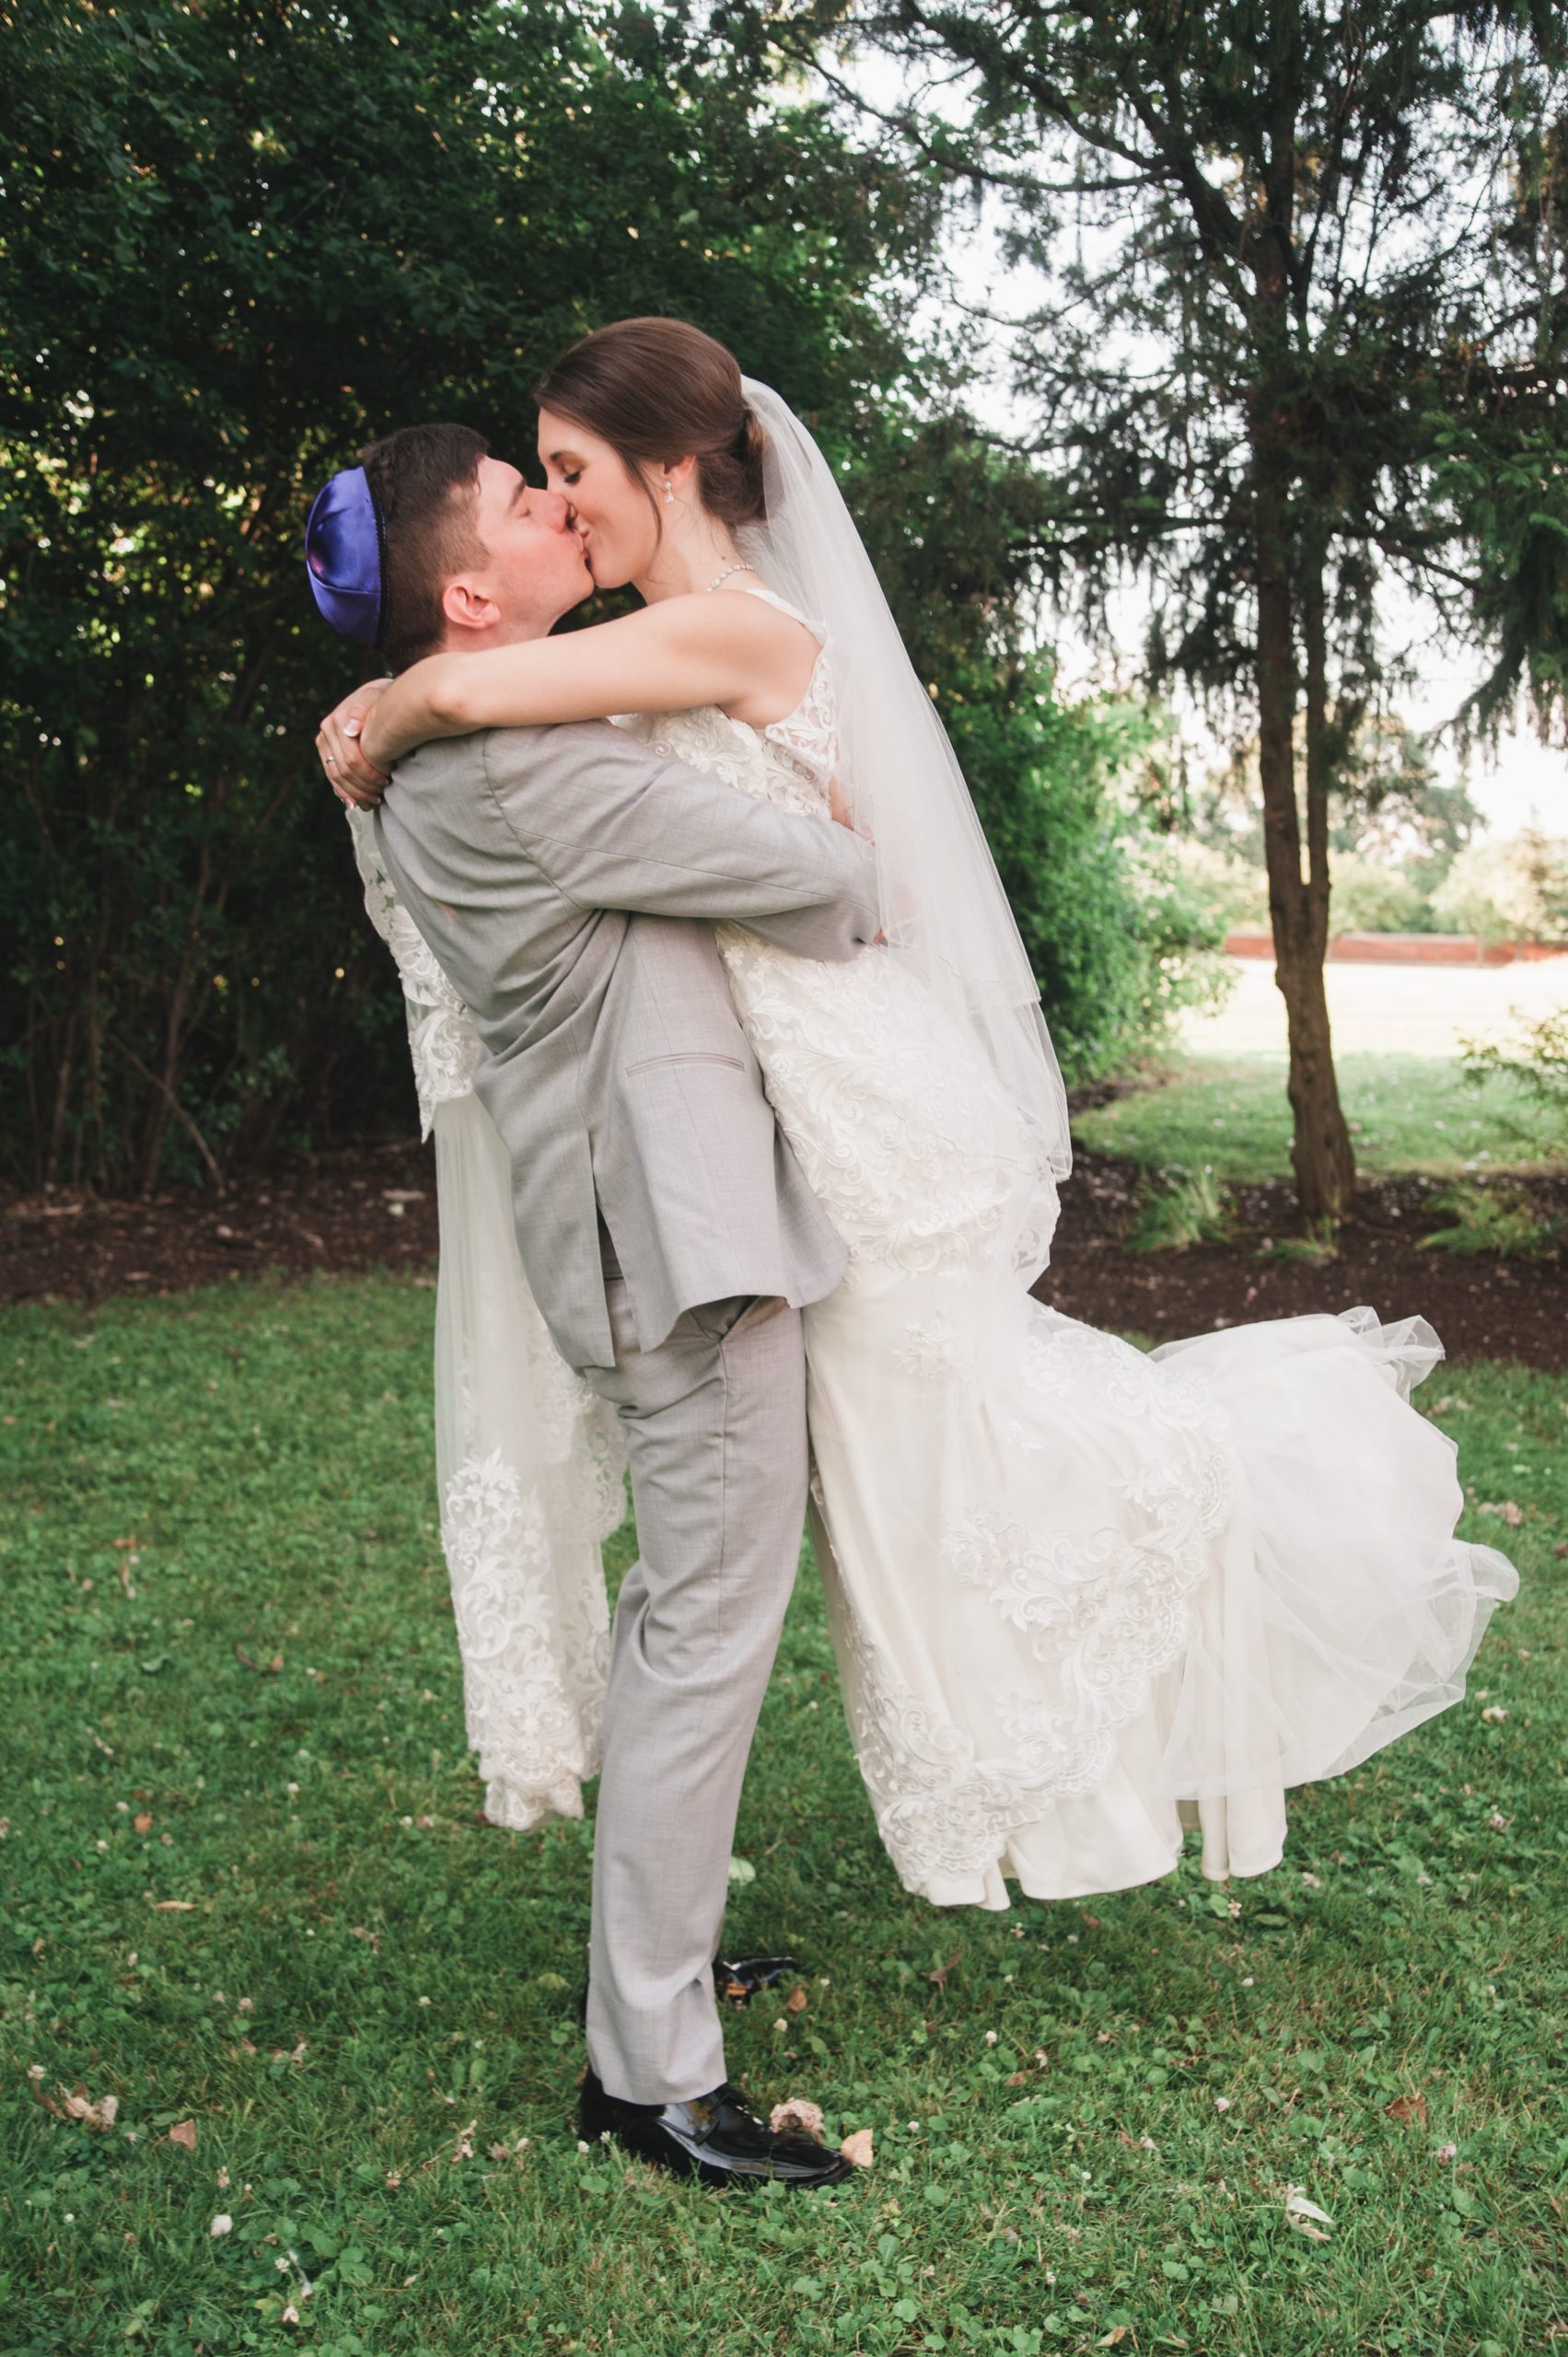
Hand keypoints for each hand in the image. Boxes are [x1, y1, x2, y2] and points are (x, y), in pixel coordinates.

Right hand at [316, 678, 392, 808]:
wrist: (374, 697)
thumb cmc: (381, 700)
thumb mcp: (377, 699)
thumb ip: (363, 712)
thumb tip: (350, 729)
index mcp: (337, 722)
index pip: (352, 759)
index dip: (370, 774)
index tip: (387, 780)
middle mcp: (326, 732)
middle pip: (343, 770)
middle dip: (363, 786)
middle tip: (382, 794)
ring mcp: (323, 742)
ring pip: (336, 777)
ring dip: (355, 792)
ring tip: (374, 800)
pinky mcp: (325, 750)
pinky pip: (332, 776)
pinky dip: (344, 792)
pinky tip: (356, 803)